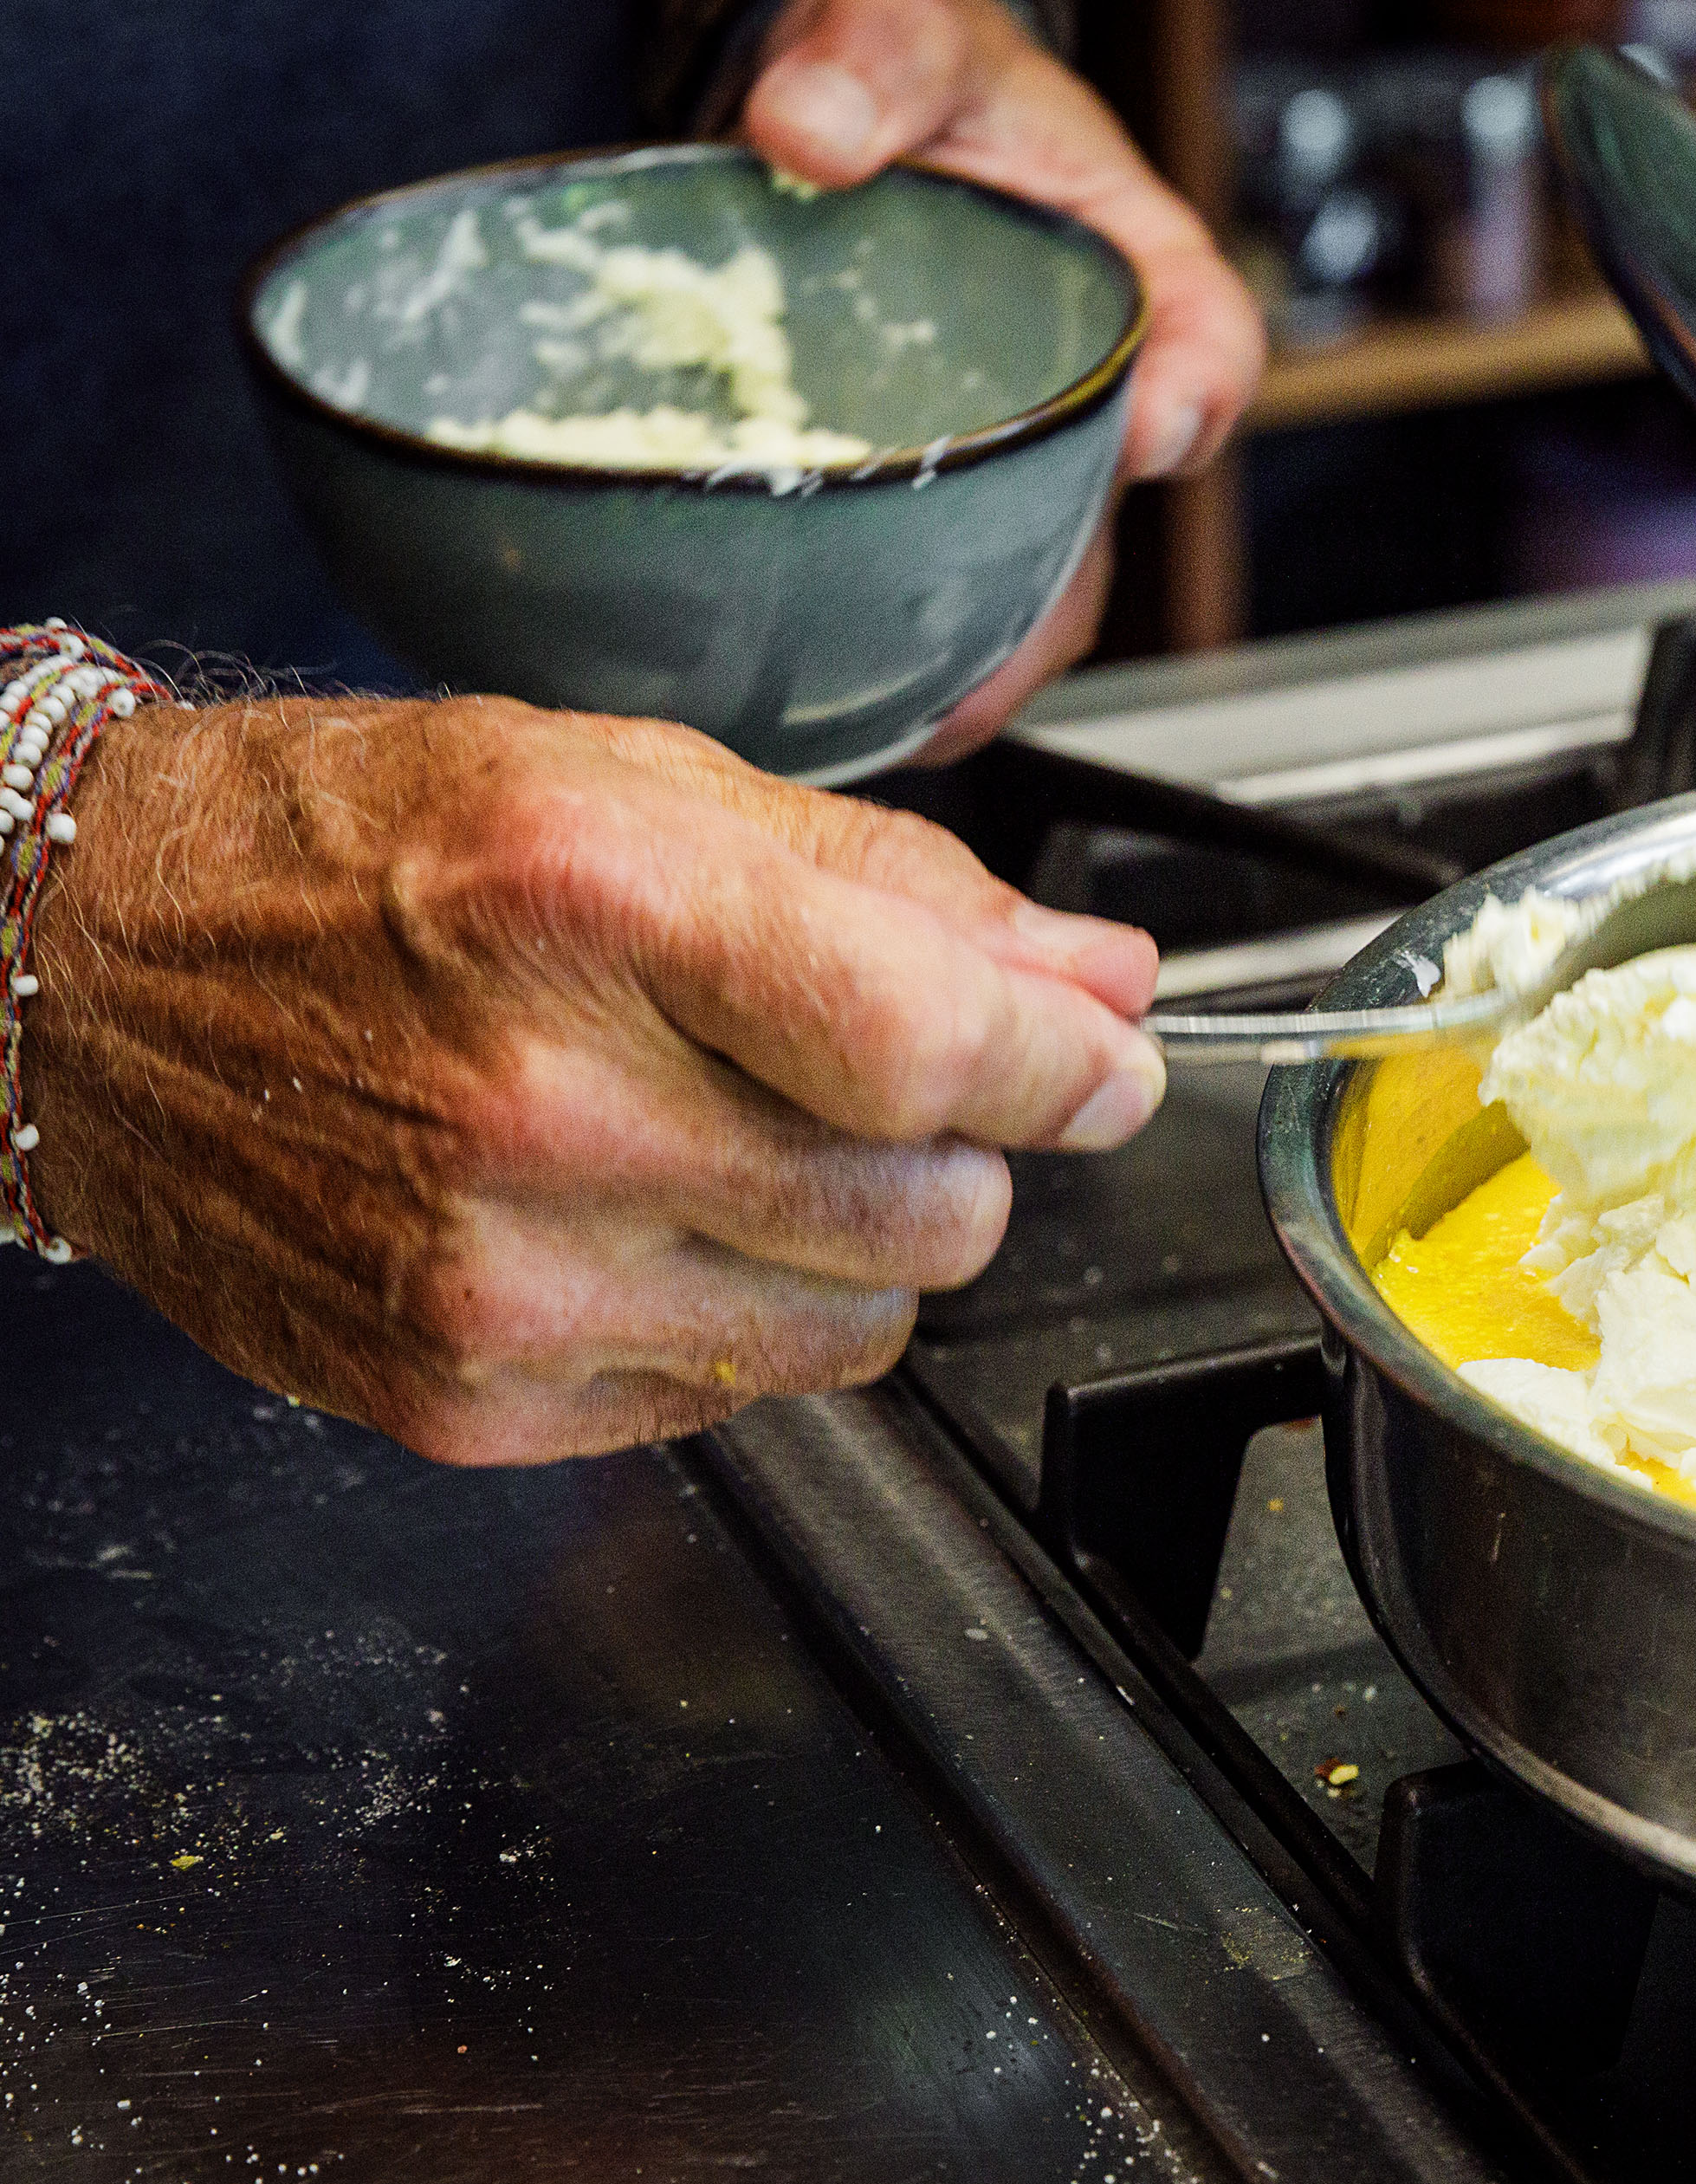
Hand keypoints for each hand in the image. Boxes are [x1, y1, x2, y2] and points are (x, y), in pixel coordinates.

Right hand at [22, 696, 1163, 1463]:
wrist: (87, 979)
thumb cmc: (355, 855)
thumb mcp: (638, 785)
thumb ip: (905, 892)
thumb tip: (1101, 981)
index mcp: (592, 902)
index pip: (936, 1043)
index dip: (1067, 1067)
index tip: (1106, 1064)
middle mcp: (542, 1107)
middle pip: (932, 1209)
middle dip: (953, 1145)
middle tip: (863, 1077)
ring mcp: (498, 1277)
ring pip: (863, 1326)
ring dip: (856, 1240)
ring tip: (733, 1136)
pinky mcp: (467, 1398)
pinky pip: (739, 1393)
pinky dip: (739, 1312)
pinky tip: (640, 1213)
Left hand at [742, 0, 1266, 760]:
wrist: (844, 116)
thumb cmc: (916, 80)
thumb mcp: (903, 31)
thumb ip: (869, 56)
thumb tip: (805, 130)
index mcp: (1134, 271)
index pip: (1209, 339)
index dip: (1198, 390)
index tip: (1159, 426)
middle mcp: (1094, 392)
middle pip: (1119, 518)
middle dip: (1056, 608)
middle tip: (986, 668)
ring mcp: (1021, 464)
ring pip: (1040, 590)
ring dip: (987, 667)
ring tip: (910, 719)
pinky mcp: (940, 504)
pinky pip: (954, 599)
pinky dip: (911, 658)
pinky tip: (842, 701)